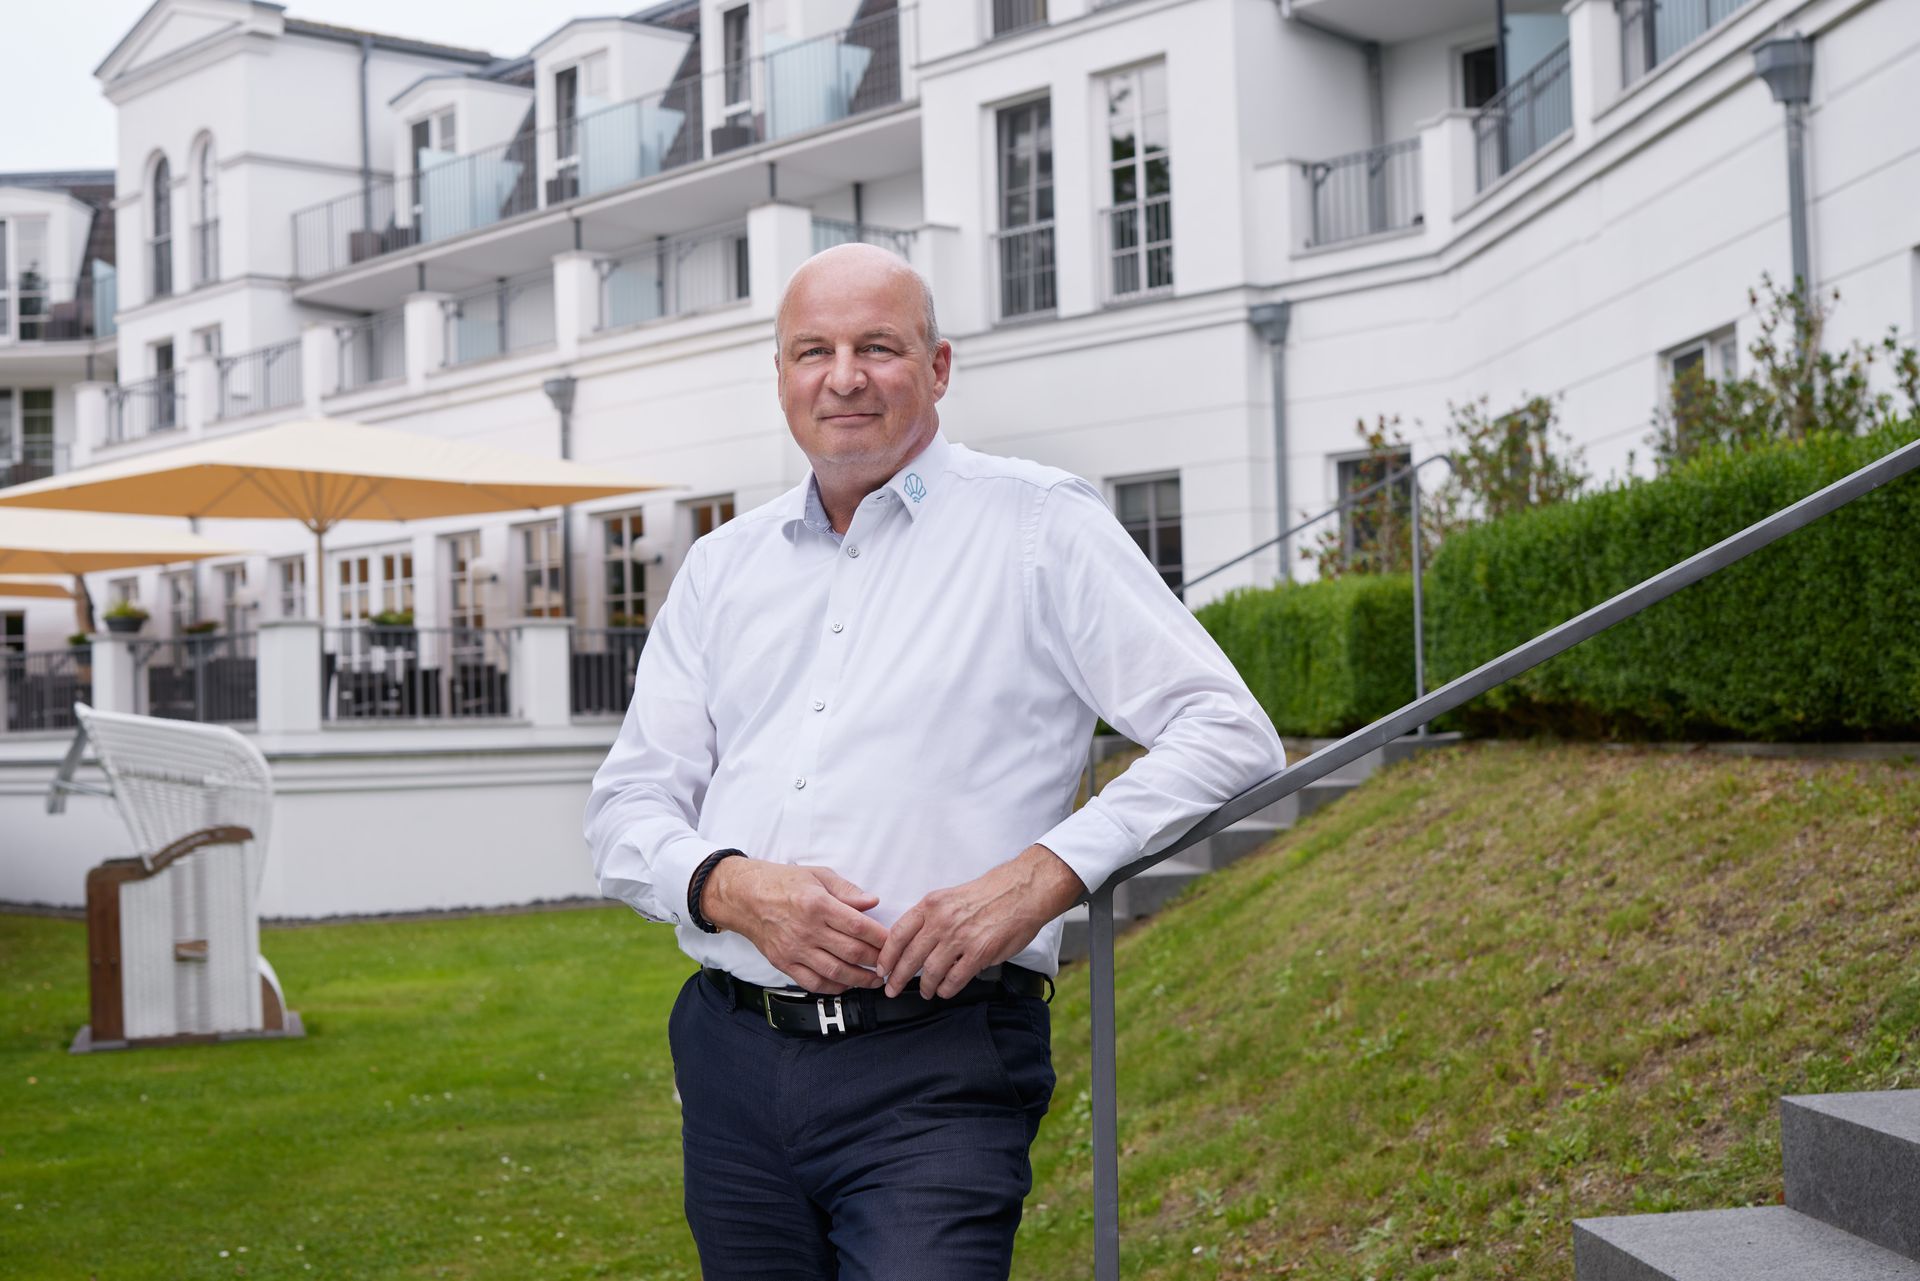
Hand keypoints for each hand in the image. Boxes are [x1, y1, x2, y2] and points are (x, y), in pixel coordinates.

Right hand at [701, 858, 888, 993]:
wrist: (744, 897)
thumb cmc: (782, 883)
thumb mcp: (818, 875)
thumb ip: (847, 890)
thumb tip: (872, 901)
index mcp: (817, 904)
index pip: (858, 926)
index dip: (881, 938)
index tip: (894, 942)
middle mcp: (806, 930)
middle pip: (851, 952)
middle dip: (876, 961)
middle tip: (890, 963)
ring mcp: (794, 949)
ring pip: (835, 972)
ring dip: (860, 979)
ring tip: (875, 979)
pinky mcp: (784, 963)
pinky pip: (812, 983)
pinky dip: (833, 988)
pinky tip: (846, 985)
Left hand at [878, 844, 1085, 998]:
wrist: (1022, 891)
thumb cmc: (989, 894)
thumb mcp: (950, 897)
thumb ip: (931, 918)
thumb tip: (916, 945)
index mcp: (931, 905)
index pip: (898, 933)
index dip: (886, 955)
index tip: (882, 968)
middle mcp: (941, 921)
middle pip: (909, 956)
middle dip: (897, 978)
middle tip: (892, 989)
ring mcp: (959, 938)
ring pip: (930, 972)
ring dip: (925, 987)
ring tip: (926, 992)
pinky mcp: (978, 953)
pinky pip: (954, 979)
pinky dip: (947, 989)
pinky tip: (946, 990)